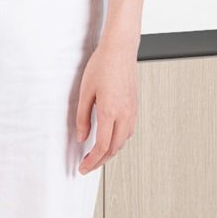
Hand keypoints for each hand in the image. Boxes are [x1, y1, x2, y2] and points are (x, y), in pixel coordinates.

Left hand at [76, 39, 137, 173]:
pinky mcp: (134, 106)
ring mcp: (132, 110)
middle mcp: (125, 114)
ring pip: (122, 141)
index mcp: (110, 111)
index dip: (91, 161)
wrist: (120, 49)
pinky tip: (108, 141)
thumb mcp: (85, 93)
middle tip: (87, 167)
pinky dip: (117, 141)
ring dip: (109, 152)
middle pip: (114, 148)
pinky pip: (128, 131)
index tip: (82, 168)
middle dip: (100, 162)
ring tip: (95, 156)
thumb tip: (81, 137)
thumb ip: (82, 118)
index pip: (102, 146)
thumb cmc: (102, 66)